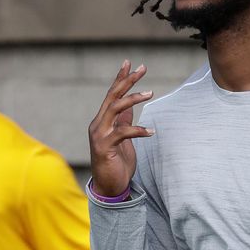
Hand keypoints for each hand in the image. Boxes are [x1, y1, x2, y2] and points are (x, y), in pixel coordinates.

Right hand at [87, 60, 154, 196]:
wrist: (109, 186)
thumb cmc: (116, 163)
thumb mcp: (123, 139)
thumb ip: (124, 122)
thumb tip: (130, 108)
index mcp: (102, 121)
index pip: (111, 94)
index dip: (120, 78)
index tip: (130, 63)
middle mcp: (98, 124)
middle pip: (112, 96)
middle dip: (126, 80)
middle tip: (142, 68)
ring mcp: (99, 134)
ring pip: (115, 109)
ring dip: (132, 99)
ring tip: (150, 93)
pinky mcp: (104, 147)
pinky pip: (122, 132)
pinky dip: (138, 130)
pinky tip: (152, 132)